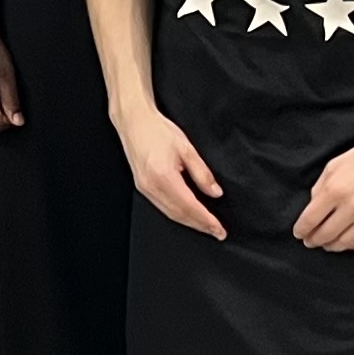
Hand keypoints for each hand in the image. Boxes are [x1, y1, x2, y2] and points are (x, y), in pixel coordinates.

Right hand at [112, 107, 224, 240]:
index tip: (219, 230)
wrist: (134, 121)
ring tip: (206, 227)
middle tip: (217, 233)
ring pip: (170, 214)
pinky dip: (177, 215)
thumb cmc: (157, 130)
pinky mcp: (142, 187)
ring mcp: (144, 188)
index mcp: (164, 177)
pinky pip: (162, 207)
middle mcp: (151, 186)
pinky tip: (187, 215)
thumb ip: (202, 173)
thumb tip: (215, 192)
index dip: (206, 221)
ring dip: (189, 223)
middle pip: (179, 215)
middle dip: (200, 226)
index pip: (190, 207)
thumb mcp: (187, 148)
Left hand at [297, 133, 353, 252]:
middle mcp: (352, 206)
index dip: (301, 229)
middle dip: (314, 240)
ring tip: (328, 244)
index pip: (311, 219)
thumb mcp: (333, 166)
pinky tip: (350, 242)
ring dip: (333, 246)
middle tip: (310, 241)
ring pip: (346, 242)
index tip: (299, 233)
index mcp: (335, 190)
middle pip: (326, 234)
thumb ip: (320, 188)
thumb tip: (312, 208)